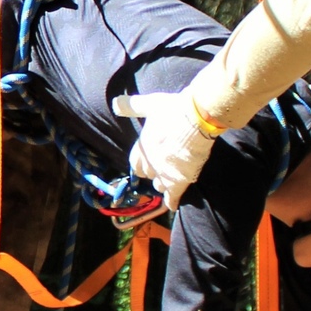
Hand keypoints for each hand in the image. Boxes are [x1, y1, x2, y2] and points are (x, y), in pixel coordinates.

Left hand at [117, 91, 216, 207]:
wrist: (195, 119)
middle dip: (152, 172)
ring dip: (163, 183)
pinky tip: (172, 206)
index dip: (142, 163)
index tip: (146, 162)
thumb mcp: (150, 104)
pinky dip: (172, 202)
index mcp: (142, 146)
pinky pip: (173, 197)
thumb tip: (115, 104)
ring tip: (170, 180)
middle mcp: (150, 162)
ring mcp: (163, 173)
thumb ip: (133, 106)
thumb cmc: (173, 110)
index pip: (136, 163)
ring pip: (159, 185)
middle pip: (147, 174)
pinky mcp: (179, 181)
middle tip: (162, 167)